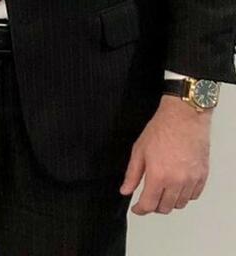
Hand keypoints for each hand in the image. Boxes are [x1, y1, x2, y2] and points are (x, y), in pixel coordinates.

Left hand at [121, 95, 211, 213]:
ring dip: (169, 202)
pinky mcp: (202, 176)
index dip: (140, 210)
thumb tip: (125, 190)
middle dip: (154, 207)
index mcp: (158, 176)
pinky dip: (184, 196)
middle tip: (147, 200)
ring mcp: (192, 180)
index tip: (136, 209)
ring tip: (161, 193)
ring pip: (180, 204)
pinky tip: (177, 188)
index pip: (149, 204)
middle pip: (165, 207)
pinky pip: (193, 195)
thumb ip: (132, 174)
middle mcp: (177, 181)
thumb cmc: (161, 130)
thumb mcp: (139, 151)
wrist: (184, 118)